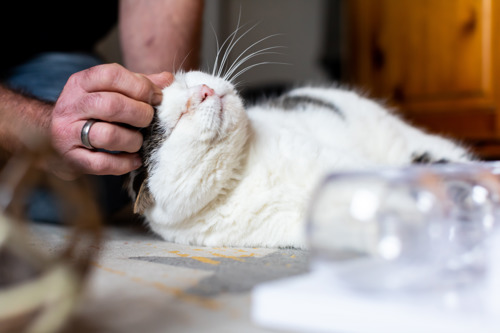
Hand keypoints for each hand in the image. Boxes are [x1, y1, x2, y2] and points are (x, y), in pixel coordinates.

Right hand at [50, 63, 172, 176]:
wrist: (53, 136)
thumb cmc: (92, 111)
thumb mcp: (110, 91)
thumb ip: (139, 84)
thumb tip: (168, 80)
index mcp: (81, 83)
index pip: (111, 75)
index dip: (140, 86)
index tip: (156, 98)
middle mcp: (71, 106)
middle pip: (111, 105)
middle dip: (140, 113)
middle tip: (149, 120)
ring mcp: (68, 133)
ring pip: (107, 135)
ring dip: (132, 140)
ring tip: (138, 141)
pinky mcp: (72, 158)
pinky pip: (102, 163)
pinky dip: (124, 163)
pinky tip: (134, 160)